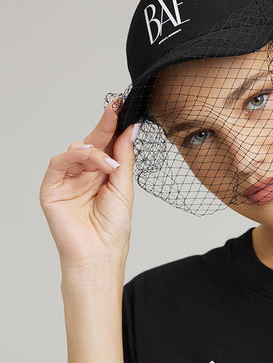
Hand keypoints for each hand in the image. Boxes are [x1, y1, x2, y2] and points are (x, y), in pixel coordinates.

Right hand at [39, 99, 136, 271]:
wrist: (99, 255)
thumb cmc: (113, 230)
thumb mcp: (124, 188)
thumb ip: (124, 158)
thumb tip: (130, 130)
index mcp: (101, 176)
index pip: (106, 146)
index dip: (113, 126)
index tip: (122, 107)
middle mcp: (83, 176)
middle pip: (91, 144)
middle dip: (104, 127)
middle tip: (115, 111)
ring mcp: (66, 182)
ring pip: (75, 151)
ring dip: (94, 150)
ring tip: (110, 162)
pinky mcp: (51, 189)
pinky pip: (58, 163)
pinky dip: (76, 157)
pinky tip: (93, 160)